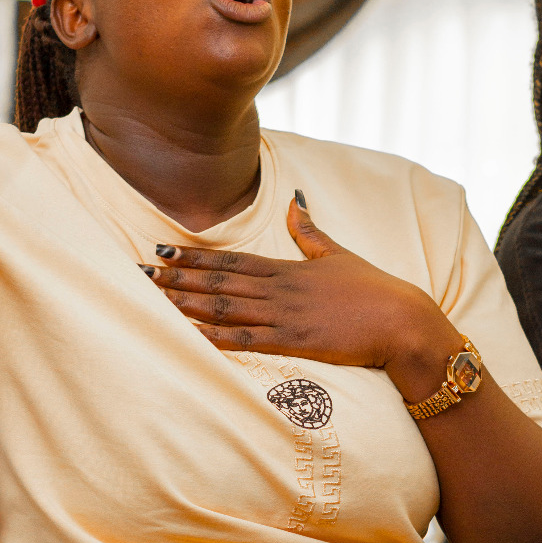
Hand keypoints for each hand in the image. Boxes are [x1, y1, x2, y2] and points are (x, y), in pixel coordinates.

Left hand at [143, 194, 458, 387]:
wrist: (402, 321)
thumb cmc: (374, 290)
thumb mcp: (338, 254)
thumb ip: (310, 231)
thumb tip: (295, 199)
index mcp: (287, 269)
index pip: (229, 261)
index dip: (193, 257)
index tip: (161, 250)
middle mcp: (279, 290)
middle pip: (217, 283)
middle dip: (176, 279)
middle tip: (139, 274)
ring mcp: (284, 317)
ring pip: (223, 308)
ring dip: (185, 304)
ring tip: (151, 299)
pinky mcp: (294, 343)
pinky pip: (245, 340)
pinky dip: (213, 337)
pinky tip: (186, 335)